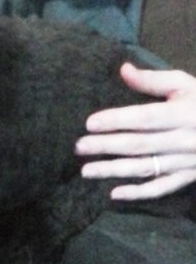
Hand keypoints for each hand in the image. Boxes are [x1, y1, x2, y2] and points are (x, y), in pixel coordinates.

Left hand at [75, 63, 195, 199]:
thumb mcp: (184, 84)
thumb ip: (153, 80)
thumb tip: (123, 69)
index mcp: (182, 114)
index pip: (145, 118)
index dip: (117, 120)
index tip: (90, 123)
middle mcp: (183, 140)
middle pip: (139, 144)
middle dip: (106, 146)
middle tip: (78, 147)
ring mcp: (185, 162)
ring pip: (145, 168)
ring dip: (114, 171)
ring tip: (86, 171)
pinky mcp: (188, 177)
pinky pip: (162, 187)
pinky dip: (139, 193)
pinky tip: (114, 194)